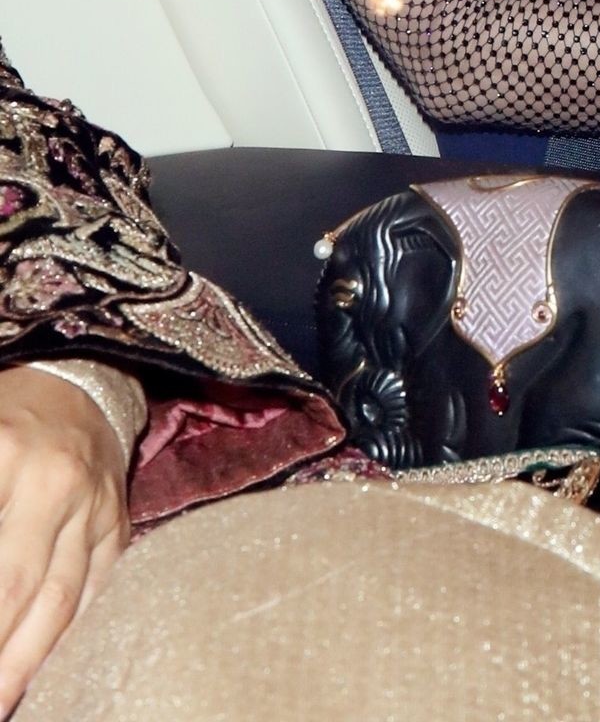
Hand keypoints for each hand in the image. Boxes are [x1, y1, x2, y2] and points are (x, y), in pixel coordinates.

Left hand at [0, 368, 130, 714]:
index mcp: (4, 451)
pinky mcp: (118, 524)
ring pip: (58, 599)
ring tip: (2, 701)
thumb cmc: (8, 418)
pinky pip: (96, 591)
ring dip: (22, 662)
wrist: (84, 380)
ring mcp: (95, 505)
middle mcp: (54, 481)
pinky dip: (67, 638)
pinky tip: (44, 672)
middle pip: (13, 583)